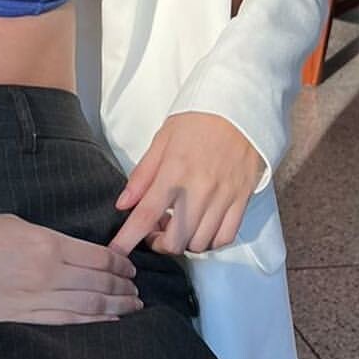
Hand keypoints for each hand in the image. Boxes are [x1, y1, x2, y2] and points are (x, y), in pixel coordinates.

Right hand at [0, 211, 141, 326]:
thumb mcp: (16, 224)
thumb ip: (49, 240)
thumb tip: (75, 254)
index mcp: (46, 243)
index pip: (98, 258)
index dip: (120, 265)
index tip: (130, 268)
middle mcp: (47, 273)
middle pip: (100, 284)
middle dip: (124, 288)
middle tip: (138, 291)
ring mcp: (34, 299)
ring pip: (89, 306)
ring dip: (116, 307)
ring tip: (132, 308)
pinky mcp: (20, 318)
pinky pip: (65, 323)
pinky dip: (92, 323)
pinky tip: (108, 322)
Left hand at [109, 113, 264, 256]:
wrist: (240, 106)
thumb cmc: (198, 120)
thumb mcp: (162, 140)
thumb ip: (142, 175)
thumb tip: (123, 204)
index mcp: (174, 172)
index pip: (146, 215)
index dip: (128, 239)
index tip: (115, 252)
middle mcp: (200, 189)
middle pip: (176, 240)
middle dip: (160, 244)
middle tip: (156, 229)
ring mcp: (224, 197)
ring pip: (201, 243)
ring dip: (185, 242)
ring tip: (179, 225)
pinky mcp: (242, 199)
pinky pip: (226, 237)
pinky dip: (211, 241)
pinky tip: (202, 228)